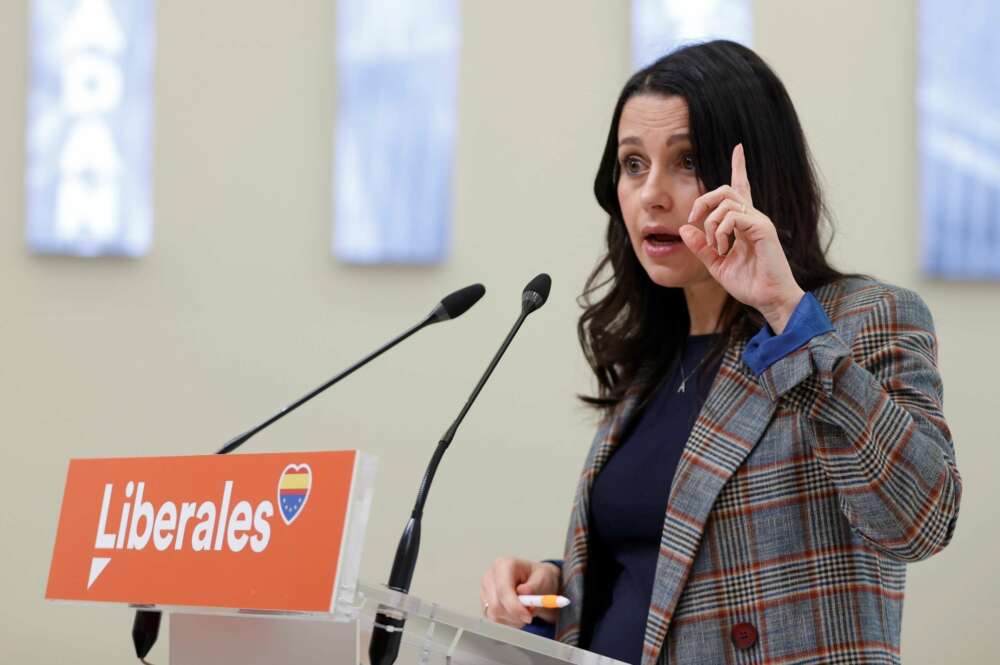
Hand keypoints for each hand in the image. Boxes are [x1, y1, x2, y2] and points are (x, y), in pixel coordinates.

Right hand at [480, 557, 560, 626]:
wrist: (534, 580)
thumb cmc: (537, 577)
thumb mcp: (543, 578)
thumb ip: (533, 586)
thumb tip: (523, 592)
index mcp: (503, 565)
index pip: (503, 589)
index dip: (514, 606)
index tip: (528, 616)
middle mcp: (490, 576)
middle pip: (496, 604)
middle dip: (515, 614)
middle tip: (530, 615)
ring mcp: (485, 590)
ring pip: (495, 614)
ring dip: (513, 618)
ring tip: (526, 610)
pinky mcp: (485, 603)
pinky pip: (494, 619)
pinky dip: (509, 620)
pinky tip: (517, 612)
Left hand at [680, 144, 804, 332]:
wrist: (767, 298)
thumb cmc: (747, 282)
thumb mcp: (715, 264)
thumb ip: (701, 246)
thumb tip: (685, 228)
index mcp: (743, 223)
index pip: (740, 188)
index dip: (739, 167)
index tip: (739, 148)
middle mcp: (752, 217)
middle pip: (725, 190)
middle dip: (702, 200)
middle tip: (693, 220)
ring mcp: (759, 221)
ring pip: (726, 202)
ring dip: (711, 224)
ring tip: (717, 246)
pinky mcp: (763, 229)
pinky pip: (734, 217)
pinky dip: (721, 231)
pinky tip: (725, 247)